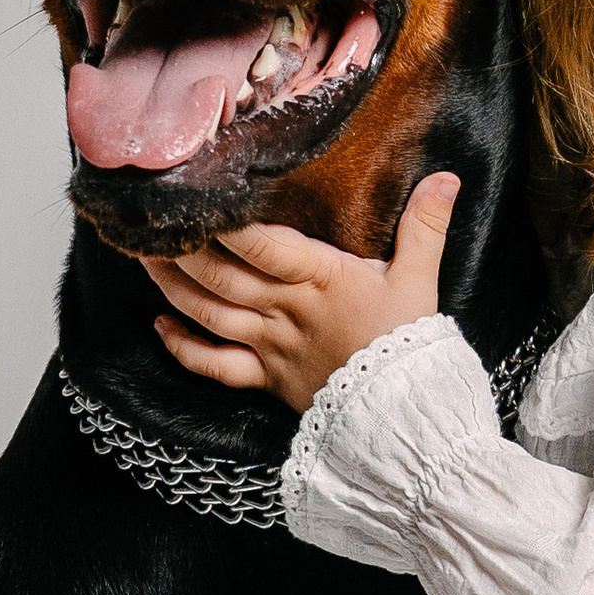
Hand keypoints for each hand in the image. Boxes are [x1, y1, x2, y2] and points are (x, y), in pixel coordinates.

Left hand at [137, 175, 460, 414]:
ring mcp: (271, 347)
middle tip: (150, 221)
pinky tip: (159, 327)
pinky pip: (215, 366)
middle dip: (182, 248)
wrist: (406, 418)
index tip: (198, 195)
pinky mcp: (266, 380)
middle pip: (222, 275)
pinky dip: (183, 348)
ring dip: (172, 286)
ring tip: (144, 258)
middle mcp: (286, 311)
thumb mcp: (421, 280)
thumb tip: (449, 176)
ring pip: (209, 312)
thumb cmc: (409, 345)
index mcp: (320, 279)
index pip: (263, 245)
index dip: (227, 222)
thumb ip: (425, 225)